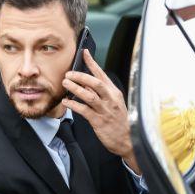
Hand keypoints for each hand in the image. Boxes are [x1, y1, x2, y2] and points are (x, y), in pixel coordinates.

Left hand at [62, 50, 140, 173]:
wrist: (128, 140)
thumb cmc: (120, 122)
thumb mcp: (114, 104)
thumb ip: (102, 94)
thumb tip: (86, 83)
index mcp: (115, 93)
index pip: (102, 74)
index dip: (92, 63)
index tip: (84, 53)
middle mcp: (111, 100)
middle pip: (95, 83)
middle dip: (80, 76)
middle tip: (69, 73)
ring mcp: (105, 110)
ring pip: (89, 96)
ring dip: (75, 88)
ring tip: (65, 83)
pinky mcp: (99, 122)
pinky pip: (84, 111)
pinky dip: (74, 105)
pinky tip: (66, 102)